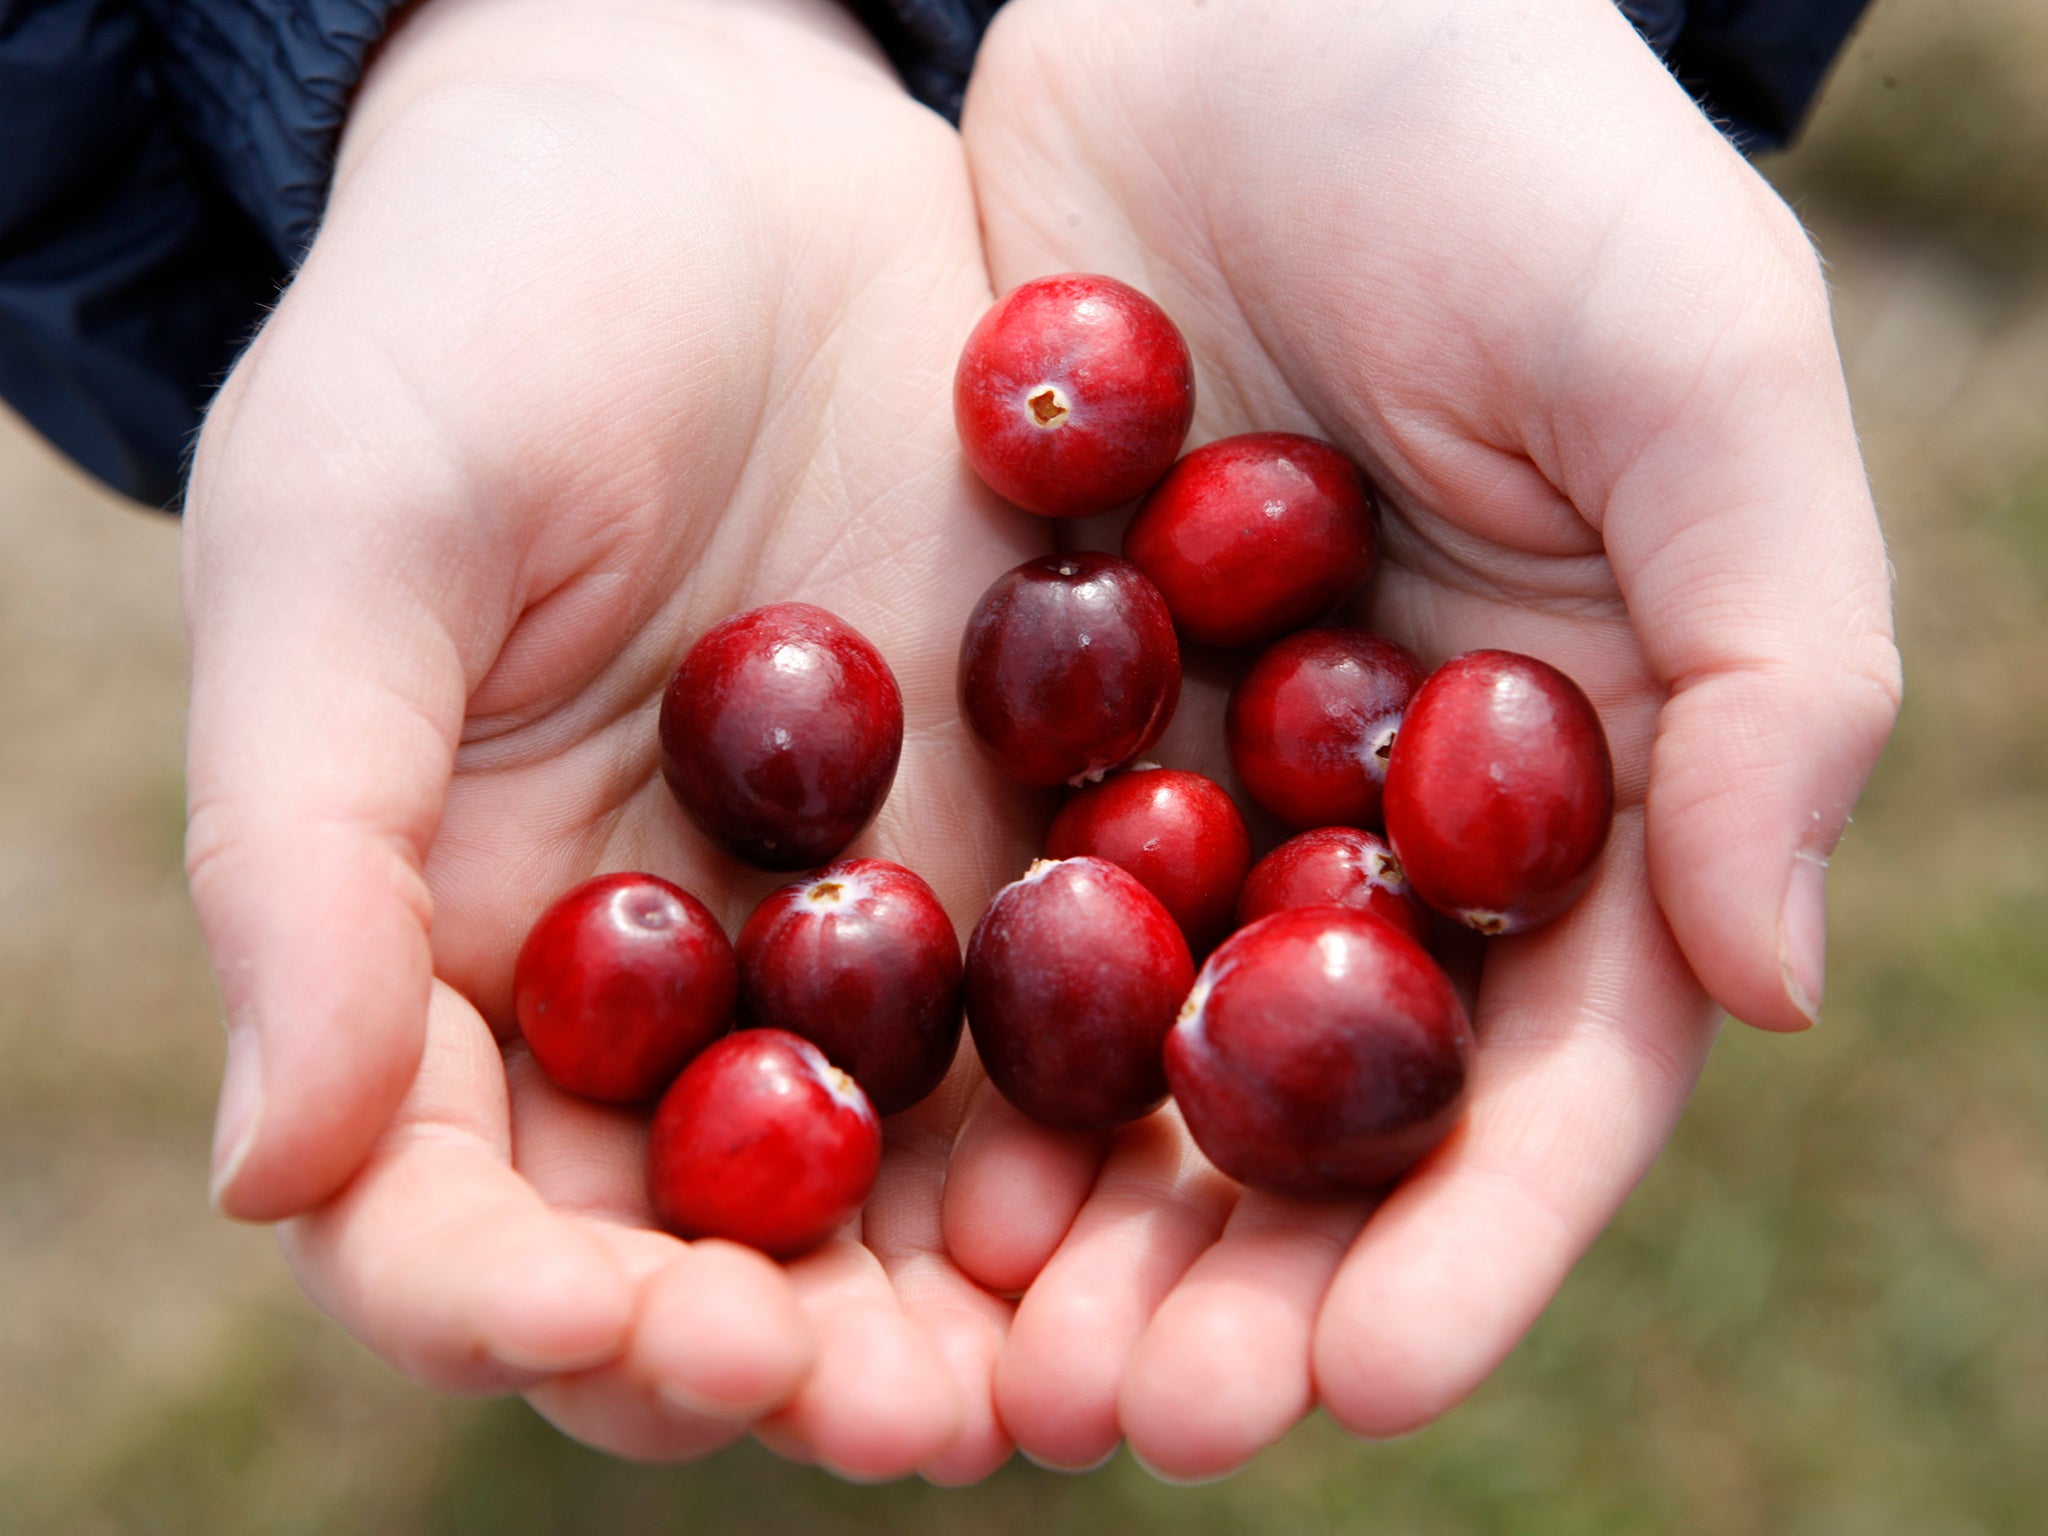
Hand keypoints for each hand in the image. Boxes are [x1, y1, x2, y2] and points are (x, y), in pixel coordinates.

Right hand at [183, 0, 1021, 1479]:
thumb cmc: (472, 332)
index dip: (535, 1316)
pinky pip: (1084, 1025)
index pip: (464, 1226)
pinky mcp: (1031, 850)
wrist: (710, 174)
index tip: (658, 1333)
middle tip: (918, 1420)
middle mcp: (670, 1000)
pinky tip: (1214, 1165)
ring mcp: (862, 942)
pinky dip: (1137, 1118)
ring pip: (918, 1192)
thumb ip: (304, 857)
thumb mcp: (346, 550)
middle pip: (716, 1260)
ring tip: (1089, 1373)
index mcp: (465, 969)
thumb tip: (270, 1178)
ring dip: (996, 1304)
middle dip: (807, 1361)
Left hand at [950, 0, 1900, 1477]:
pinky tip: (860, 1144)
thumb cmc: (1507, 145)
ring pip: (1138, 1056)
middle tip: (1133, 1421)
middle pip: (1322, 1113)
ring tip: (978, 1362)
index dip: (1469, 1245)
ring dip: (1070, 1214)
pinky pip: (984, 902)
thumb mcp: (1691, 359)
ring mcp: (1202, 774)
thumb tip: (1763, 984)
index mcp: (1579, 782)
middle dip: (1241, 1280)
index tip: (1366, 1378)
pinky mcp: (1036, 708)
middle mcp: (1383, 818)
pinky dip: (936, 1039)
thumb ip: (1778, 664)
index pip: (1545, 1074)